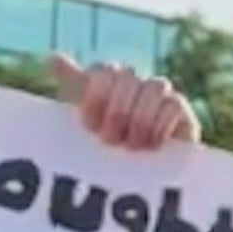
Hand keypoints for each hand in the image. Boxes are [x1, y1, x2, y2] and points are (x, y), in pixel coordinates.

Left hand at [52, 55, 199, 153]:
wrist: (142, 174)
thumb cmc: (107, 145)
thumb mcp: (86, 118)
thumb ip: (73, 85)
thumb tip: (52, 58)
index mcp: (108, 79)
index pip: (103, 71)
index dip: (96, 96)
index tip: (89, 125)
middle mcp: (134, 81)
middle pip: (127, 78)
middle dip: (117, 112)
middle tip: (111, 141)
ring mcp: (159, 92)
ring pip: (153, 88)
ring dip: (140, 120)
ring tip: (133, 145)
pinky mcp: (180, 109)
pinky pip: (172, 105)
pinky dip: (160, 125)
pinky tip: (152, 145)